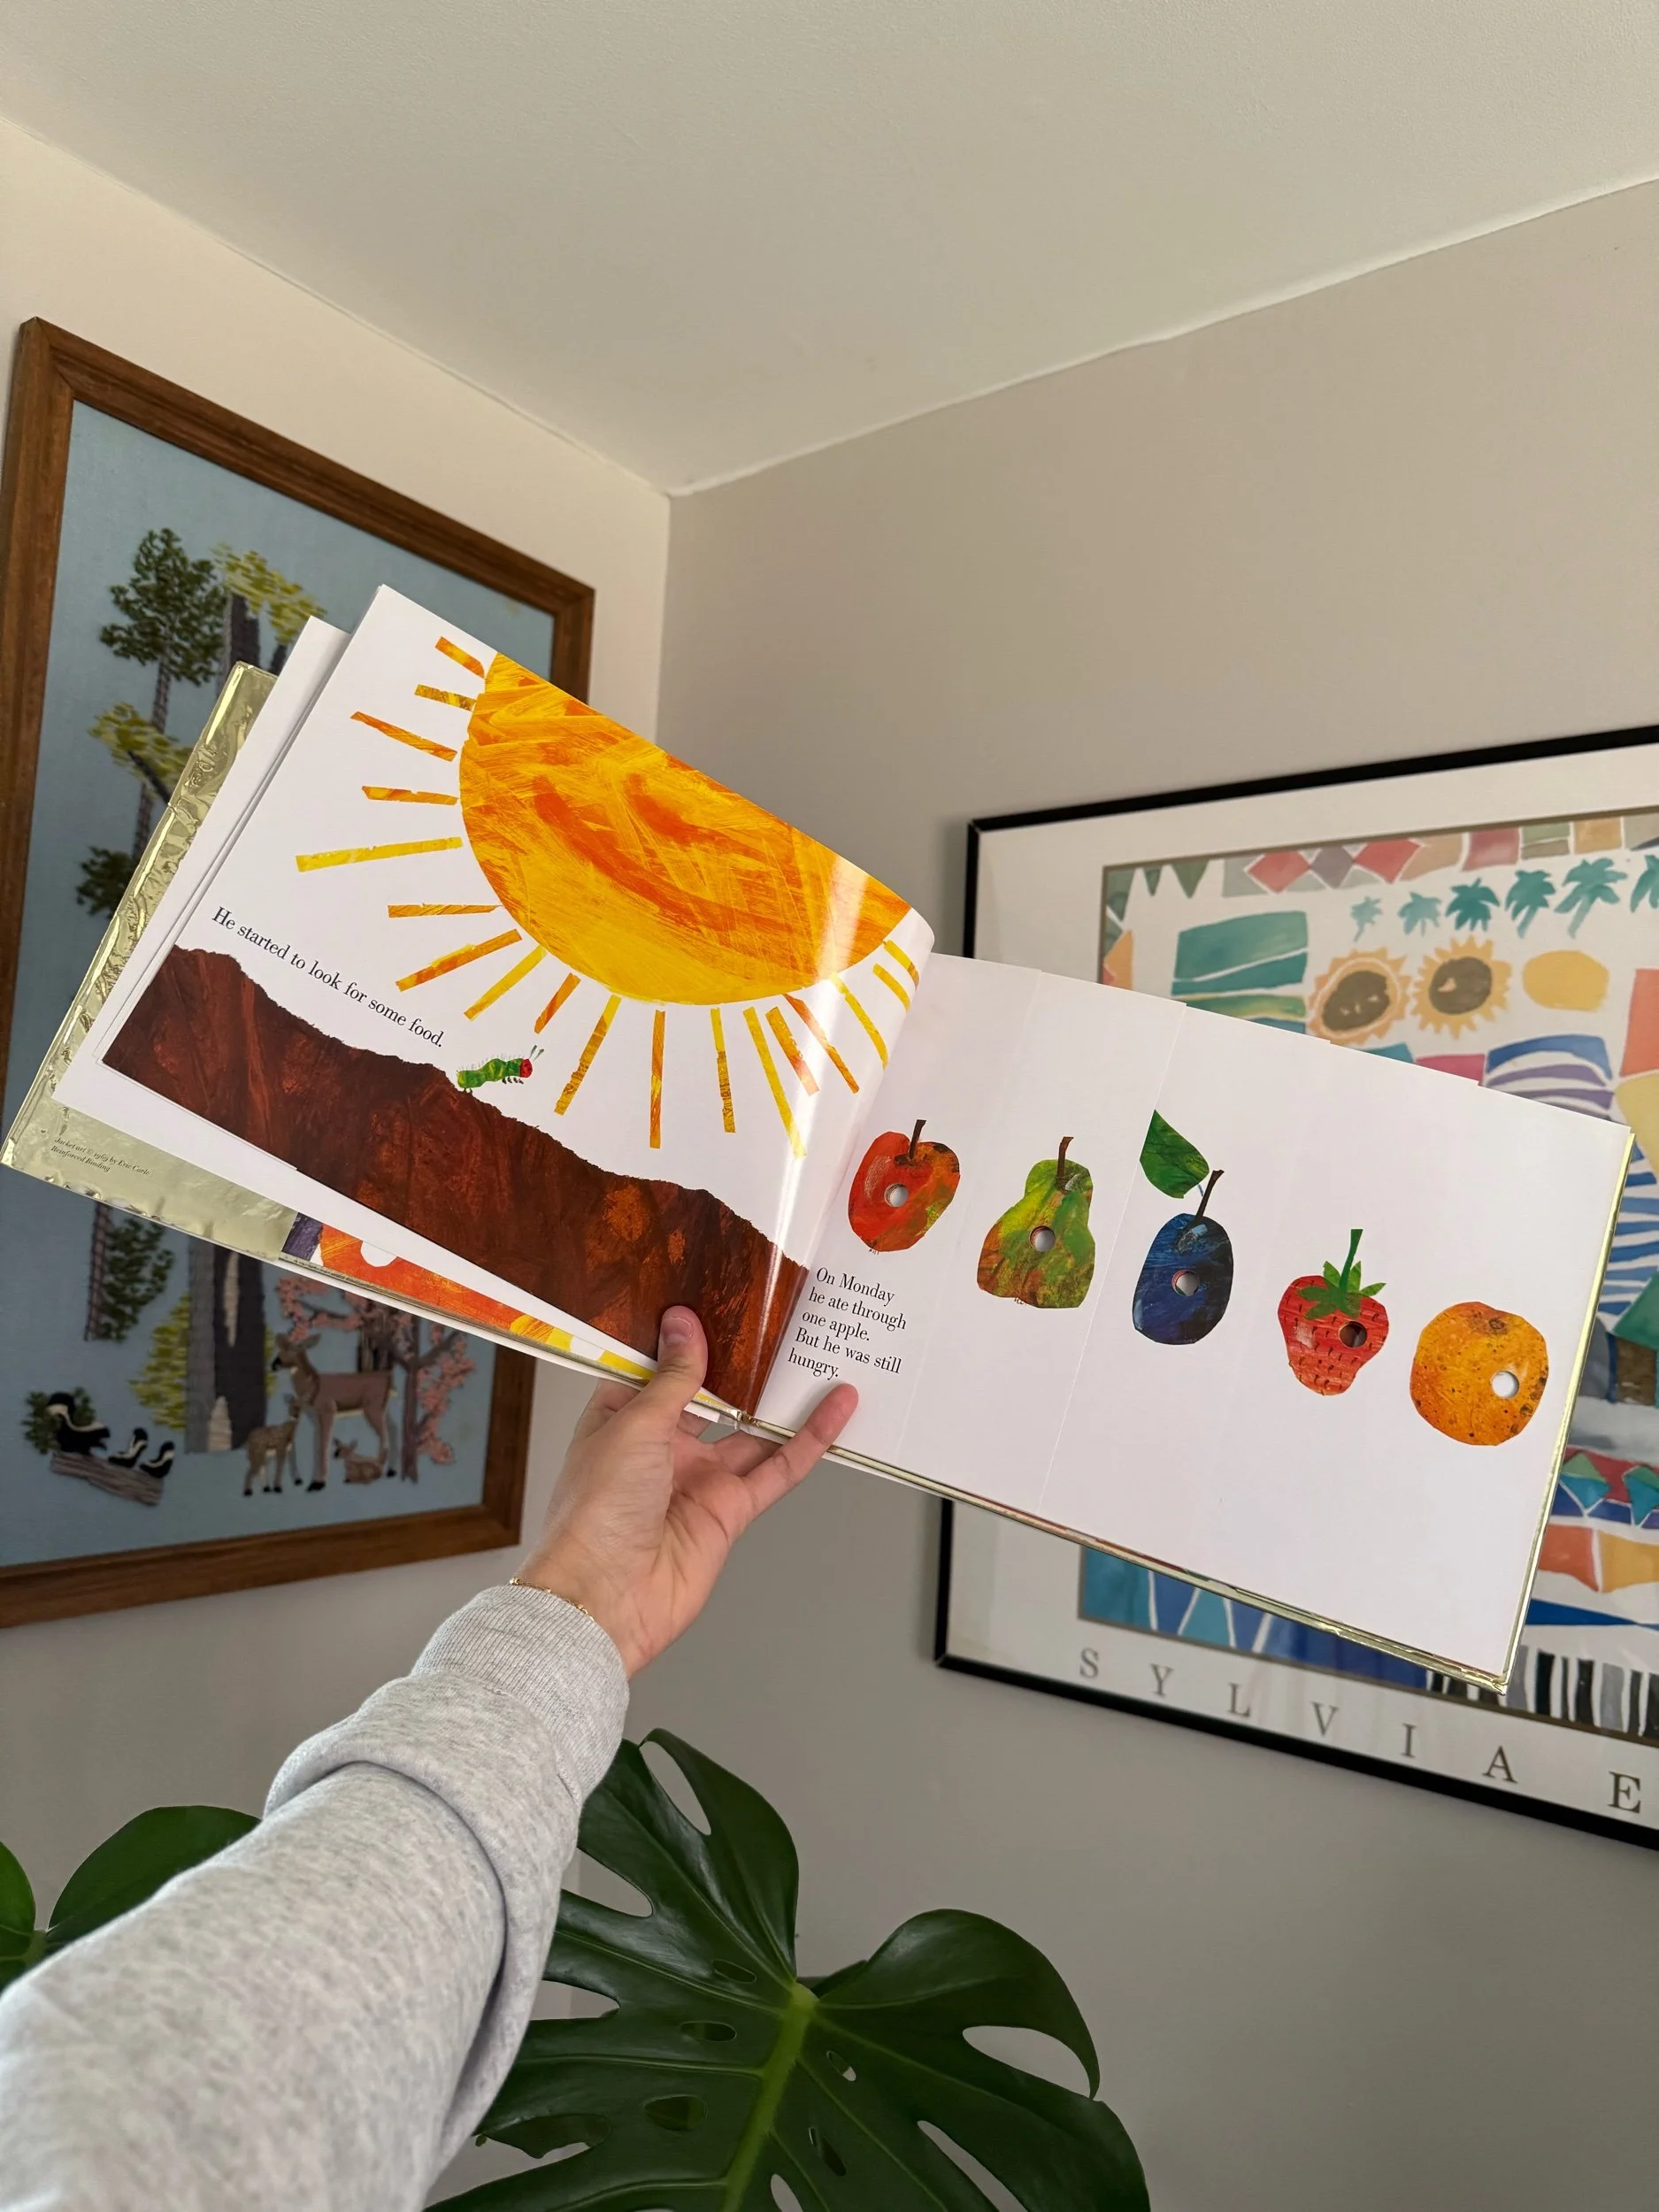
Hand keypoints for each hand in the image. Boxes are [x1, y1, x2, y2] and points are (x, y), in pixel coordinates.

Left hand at [517, 1307, 856, 1675]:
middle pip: (712, 1395)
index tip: (715, 1297)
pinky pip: (777, 1469)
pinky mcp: (730, 1511)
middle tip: (779, 1319)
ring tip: (820, 1356)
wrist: (604, 1598)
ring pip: (752, 1430)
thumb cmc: (594, 1511)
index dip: (684, 1336)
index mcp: (622, 1419)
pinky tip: (835, 1412)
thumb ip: (673, 1377)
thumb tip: (684, 1323)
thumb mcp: (633, 1424)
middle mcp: (661, 1447)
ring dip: (784, 1399)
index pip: (658, 1368)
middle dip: (743, 1363)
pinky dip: (809, 1441)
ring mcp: (698, 1479)